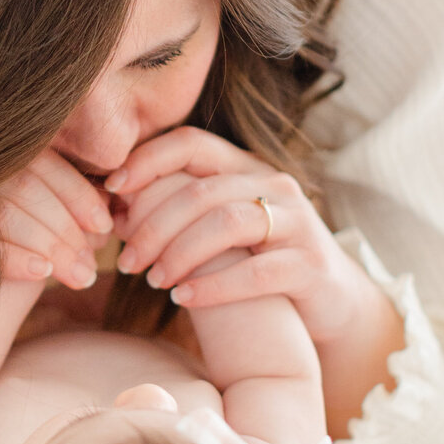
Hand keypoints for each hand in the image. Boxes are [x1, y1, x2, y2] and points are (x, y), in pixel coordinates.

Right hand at [0, 149, 115, 290]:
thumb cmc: (30, 255)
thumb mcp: (57, 228)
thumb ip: (80, 214)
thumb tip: (112, 212)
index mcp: (3, 159)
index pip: (47, 165)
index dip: (79, 195)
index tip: (104, 225)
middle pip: (29, 189)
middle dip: (68, 229)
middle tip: (92, 266)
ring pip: (9, 214)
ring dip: (52, 248)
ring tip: (82, 278)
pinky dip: (18, 257)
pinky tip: (42, 272)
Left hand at [107, 126, 359, 342]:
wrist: (332, 300)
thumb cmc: (258, 261)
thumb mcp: (219, 230)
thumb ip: (177, 213)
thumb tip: (115, 211)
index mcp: (246, 167)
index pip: (191, 142)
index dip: (147, 160)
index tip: (111, 189)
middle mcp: (274, 185)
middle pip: (201, 191)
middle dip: (154, 226)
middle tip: (125, 262)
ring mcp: (297, 223)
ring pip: (226, 224)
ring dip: (179, 253)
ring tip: (153, 280)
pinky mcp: (309, 265)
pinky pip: (255, 272)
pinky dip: (212, 286)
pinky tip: (183, 298)